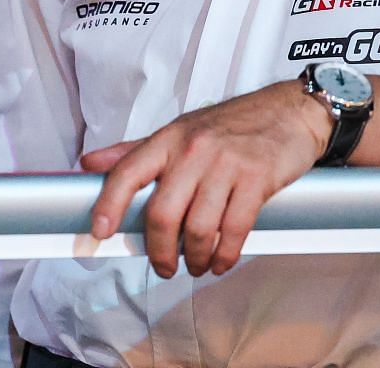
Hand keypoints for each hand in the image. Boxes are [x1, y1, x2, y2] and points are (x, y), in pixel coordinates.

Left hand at [81, 80, 331, 278]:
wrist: (290, 112)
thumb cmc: (233, 124)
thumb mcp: (179, 130)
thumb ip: (134, 151)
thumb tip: (90, 164)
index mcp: (168, 139)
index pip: (128, 173)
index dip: (109, 205)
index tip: (100, 231)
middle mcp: (193, 150)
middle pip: (163, 213)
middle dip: (159, 251)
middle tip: (164, 266)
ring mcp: (225, 165)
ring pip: (198, 228)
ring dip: (195, 258)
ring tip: (196, 266)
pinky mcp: (257, 181)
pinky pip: (234, 230)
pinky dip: (225, 255)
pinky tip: (221, 261)